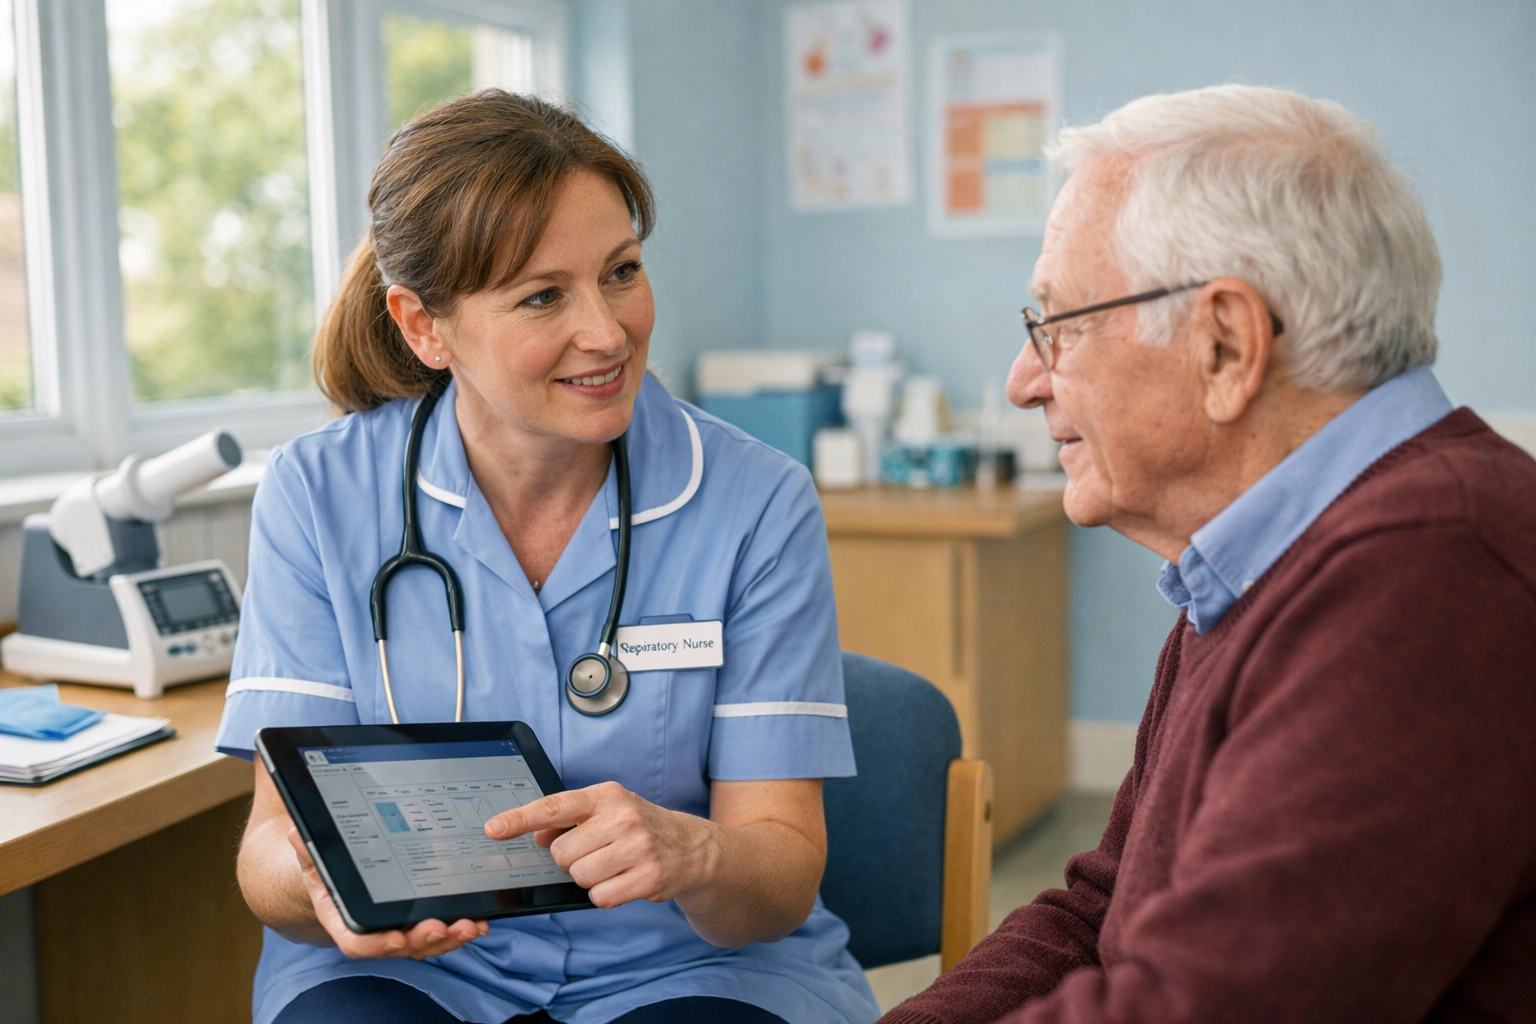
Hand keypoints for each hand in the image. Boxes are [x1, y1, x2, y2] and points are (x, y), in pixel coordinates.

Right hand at [285, 827, 487, 957]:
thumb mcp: (311, 852)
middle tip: (444, 927)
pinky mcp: (416, 920)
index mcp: (342, 916)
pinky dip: (458, 928)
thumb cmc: (324, 862)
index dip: (377, 944)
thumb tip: (298, 832)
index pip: (356, 941)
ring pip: (423, 943)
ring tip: (470, 926)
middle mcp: (371, 928)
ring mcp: (396, 926)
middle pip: (399, 944)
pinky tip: (478, 921)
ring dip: (449, 938)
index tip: (397, 940)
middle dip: (423, 940)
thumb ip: (308, 845)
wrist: (336, 869)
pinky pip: (438, 930)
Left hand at [484, 781, 722, 908]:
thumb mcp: (607, 813)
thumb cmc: (639, 828)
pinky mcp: (649, 877)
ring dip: (589, 880)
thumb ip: (570, 821)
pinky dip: (605, 896)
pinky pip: (600, 898)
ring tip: (612, 868)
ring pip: (580, 877)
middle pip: (563, 853)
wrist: (692, 848)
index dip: (520, 819)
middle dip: (570, 861)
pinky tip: (623, 882)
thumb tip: (538, 837)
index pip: (555, 806)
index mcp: (607, 795)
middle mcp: (623, 817)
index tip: (493, 828)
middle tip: (595, 854)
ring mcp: (638, 847)